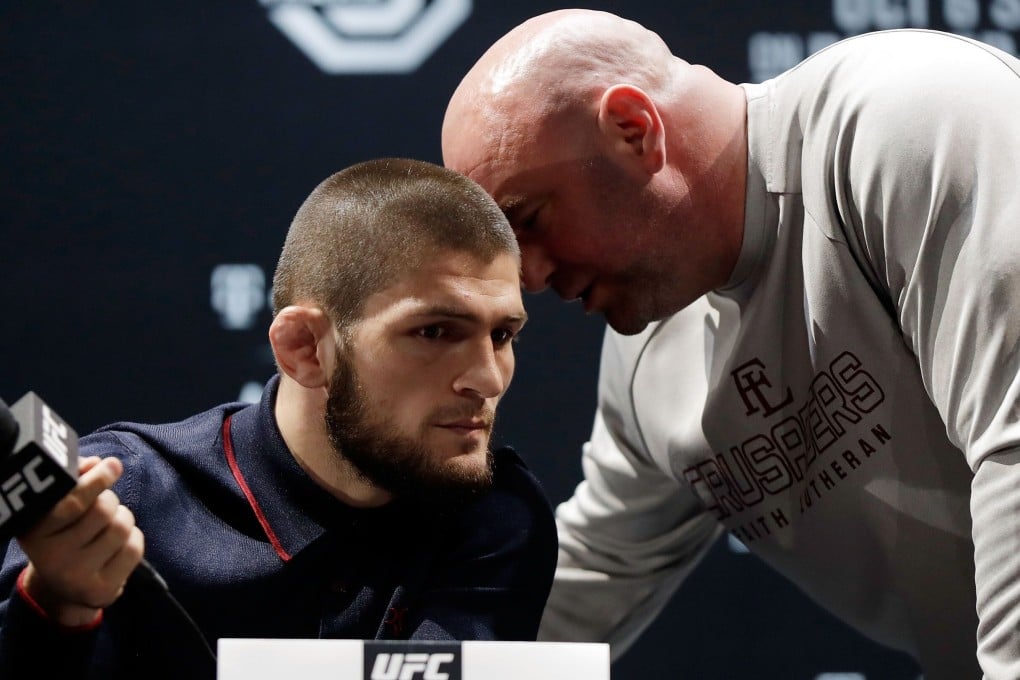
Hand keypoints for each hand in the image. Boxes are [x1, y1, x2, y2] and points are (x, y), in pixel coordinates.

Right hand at [17, 456, 143, 626]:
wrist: (64, 586)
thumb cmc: (65, 532)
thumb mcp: (58, 506)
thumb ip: (74, 479)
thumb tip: (96, 464)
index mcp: (35, 531)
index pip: (73, 502)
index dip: (97, 480)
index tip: (112, 465)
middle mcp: (51, 557)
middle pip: (103, 511)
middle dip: (111, 500)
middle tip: (105, 504)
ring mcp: (76, 577)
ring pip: (122, 527)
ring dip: (124, 518)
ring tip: (110, 525)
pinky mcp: (101, 590)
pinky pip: (134, 549)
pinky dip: (134, 538)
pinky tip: (118, 544)